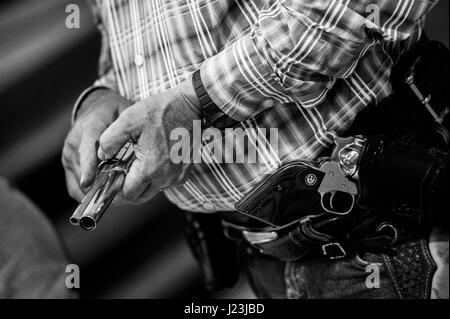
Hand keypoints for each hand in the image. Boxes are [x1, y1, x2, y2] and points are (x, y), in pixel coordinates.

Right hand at [62, 89, 131, 201]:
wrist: (95, 107)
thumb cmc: (113, 111)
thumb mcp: (124, 112)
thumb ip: (128, 128)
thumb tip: (141, 144)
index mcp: (89, 128)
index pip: (86, 150)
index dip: (88, 167)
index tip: (89, 182)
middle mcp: (74, 142)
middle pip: (81, 170)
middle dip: (97, 186)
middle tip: (117, 197)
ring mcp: (69, 154)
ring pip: (78, 181)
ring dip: (94, 192)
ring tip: (114, 199)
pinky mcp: (68, 163)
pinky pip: (73, 186)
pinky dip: (87, 194)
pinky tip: (103, 196)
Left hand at [98, 75, 200, 204]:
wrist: (190, 106)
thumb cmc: (161, 111)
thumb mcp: (128, 120)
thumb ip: (109, 141)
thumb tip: (102, 156)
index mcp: (151, 167)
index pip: (127, 194)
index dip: (114, 192)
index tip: (106, 185)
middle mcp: (166, 177)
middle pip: (139, 197)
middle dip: (125, 191)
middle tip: (115, 178)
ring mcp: (177, 176)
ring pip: (152, 191)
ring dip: (140, 184)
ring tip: (131, 166)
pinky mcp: (184, 173)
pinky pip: (164, 184)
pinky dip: (154, 179)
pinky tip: (148, 162)